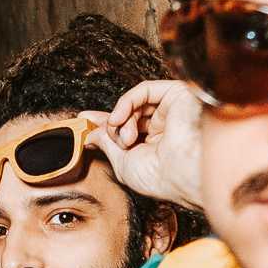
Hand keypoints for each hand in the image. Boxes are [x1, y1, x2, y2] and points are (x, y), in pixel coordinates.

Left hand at [85, 81, 201, 210]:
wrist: (181, 173)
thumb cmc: (158, 177)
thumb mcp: (122, 163)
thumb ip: (107, 144)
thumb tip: (90, 135)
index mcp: (157, 145)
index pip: (128, 127)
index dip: (106, 123)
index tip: (85, 120)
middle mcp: (166, 127)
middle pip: (130, 113)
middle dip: (111, 123)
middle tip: (103, 133)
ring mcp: (171, 111)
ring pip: (136, 104)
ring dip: (121, 119)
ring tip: (123, 138)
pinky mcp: (177, 95)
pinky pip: (144, 90)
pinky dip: (126, 102)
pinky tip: (119, 118)